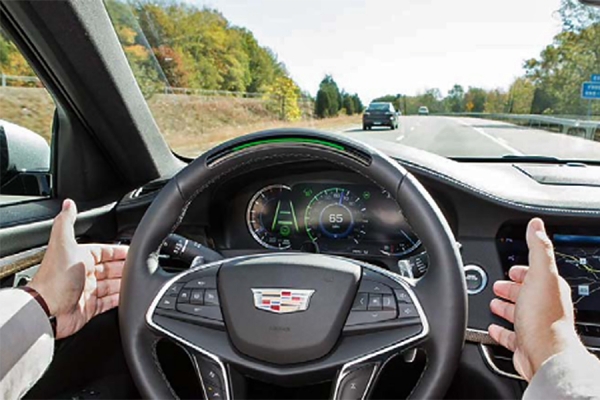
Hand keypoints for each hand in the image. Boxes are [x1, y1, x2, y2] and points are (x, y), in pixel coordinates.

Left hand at [27, 199, 128, 338]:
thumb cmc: (55, 279)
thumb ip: (67, 222)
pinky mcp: (89, 309)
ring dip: (124, 283)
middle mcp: (83, 274)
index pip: (105, 251)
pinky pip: (109, 302)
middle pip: (111, 268)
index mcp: (79, 257)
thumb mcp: (63, 244)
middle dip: (126, 268)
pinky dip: (120, 300)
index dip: (120, 251)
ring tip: (138, 282)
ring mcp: (87, 292)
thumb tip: (69, 203)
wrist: (46, 310)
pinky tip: (128, 298)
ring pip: (112, 285)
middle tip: (141, 267)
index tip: (135, 250)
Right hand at [488, 218, 582, 380]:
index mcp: (548, 288)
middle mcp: (543, 307)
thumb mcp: (540, 274)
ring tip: (493, 302)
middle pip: (525, 293)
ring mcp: (534, 326)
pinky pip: (510, 335)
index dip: (522, 269)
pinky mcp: (524, 344)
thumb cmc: (543, 318)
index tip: (511, 268)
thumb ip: (537, 248)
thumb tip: (536, 224)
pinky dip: (500, 330)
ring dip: (505, 306)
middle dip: (511, 287)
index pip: (535, 274)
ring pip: (518, 312)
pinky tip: (493, 328)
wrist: (544, 355)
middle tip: (499, 285)